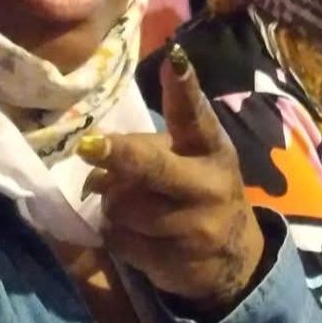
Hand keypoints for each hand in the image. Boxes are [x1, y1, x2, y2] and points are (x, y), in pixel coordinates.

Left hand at [78, 45, 264, 314]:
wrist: (233, 259)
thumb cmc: (199, 192)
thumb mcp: (191, 161)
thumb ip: (150, 149)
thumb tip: (95, 157)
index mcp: (211, 149)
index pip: (196, 116)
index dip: (184, 88)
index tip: (175, 61)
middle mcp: (209, 186)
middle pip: (154, 167)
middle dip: (120, 155)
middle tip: (88, 147)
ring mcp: (195, 227)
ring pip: (123, 206)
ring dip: (112, 202)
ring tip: (130, 205)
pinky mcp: (176, 261)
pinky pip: (120, 240)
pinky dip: (116, 234)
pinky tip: (135, 233)